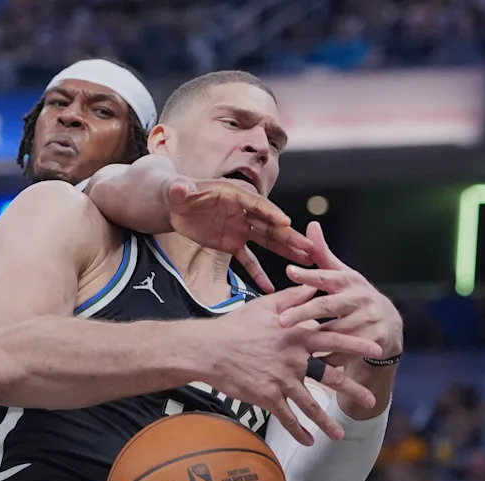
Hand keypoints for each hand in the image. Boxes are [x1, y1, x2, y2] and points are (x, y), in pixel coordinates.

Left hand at [166, 178, 313, 292]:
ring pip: (267, 241)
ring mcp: (240, 229)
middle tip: (310, 247)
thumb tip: (179, 189)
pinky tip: (270, 287)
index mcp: (234, 195)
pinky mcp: (232, 244)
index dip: (271, 213)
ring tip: (306, 262)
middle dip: (290, 236)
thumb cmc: (177, 192)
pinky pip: (248, 260)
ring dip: (286, 251)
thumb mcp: (176, 190)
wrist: (174, 205)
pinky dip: (258, 273)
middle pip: (270, 224)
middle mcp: (242, 212)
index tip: (287, 223)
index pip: (257, 204)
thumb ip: (180, 190)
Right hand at [205, 286, 382, 445]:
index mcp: (297, 336)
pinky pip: (287, 418)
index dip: (356, 344)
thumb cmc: (236, 325)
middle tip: (370, 400)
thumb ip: (293, 296)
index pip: (334, 340)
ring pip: (311, 405)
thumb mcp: (266, 305)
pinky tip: (309, 441)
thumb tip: (313, 286)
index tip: (376, 350)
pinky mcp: (267, 397)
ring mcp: (282, 381)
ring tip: (340, 434)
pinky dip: (298, 431)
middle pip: (330, 377)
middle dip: (353, 390)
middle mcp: (294, 360)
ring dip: (326, 421)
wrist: (210, 349)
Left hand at [278, 222, 402, 363]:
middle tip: (280, 321)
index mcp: (348, 280)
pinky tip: (309, 362)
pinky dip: (327, 358)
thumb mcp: (341, 275)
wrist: (389, 325)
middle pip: (327, 306)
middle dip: (303, 313)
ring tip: (288, 344)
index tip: (289, 272)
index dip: (308, 274)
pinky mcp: (375, 341)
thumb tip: (311, 226)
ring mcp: (369, 320)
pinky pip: (344, 352)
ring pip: (334, 331)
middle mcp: (360, 298)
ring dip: (313, 339)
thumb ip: (322, 254)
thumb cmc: (354, 297)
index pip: (326, 275)